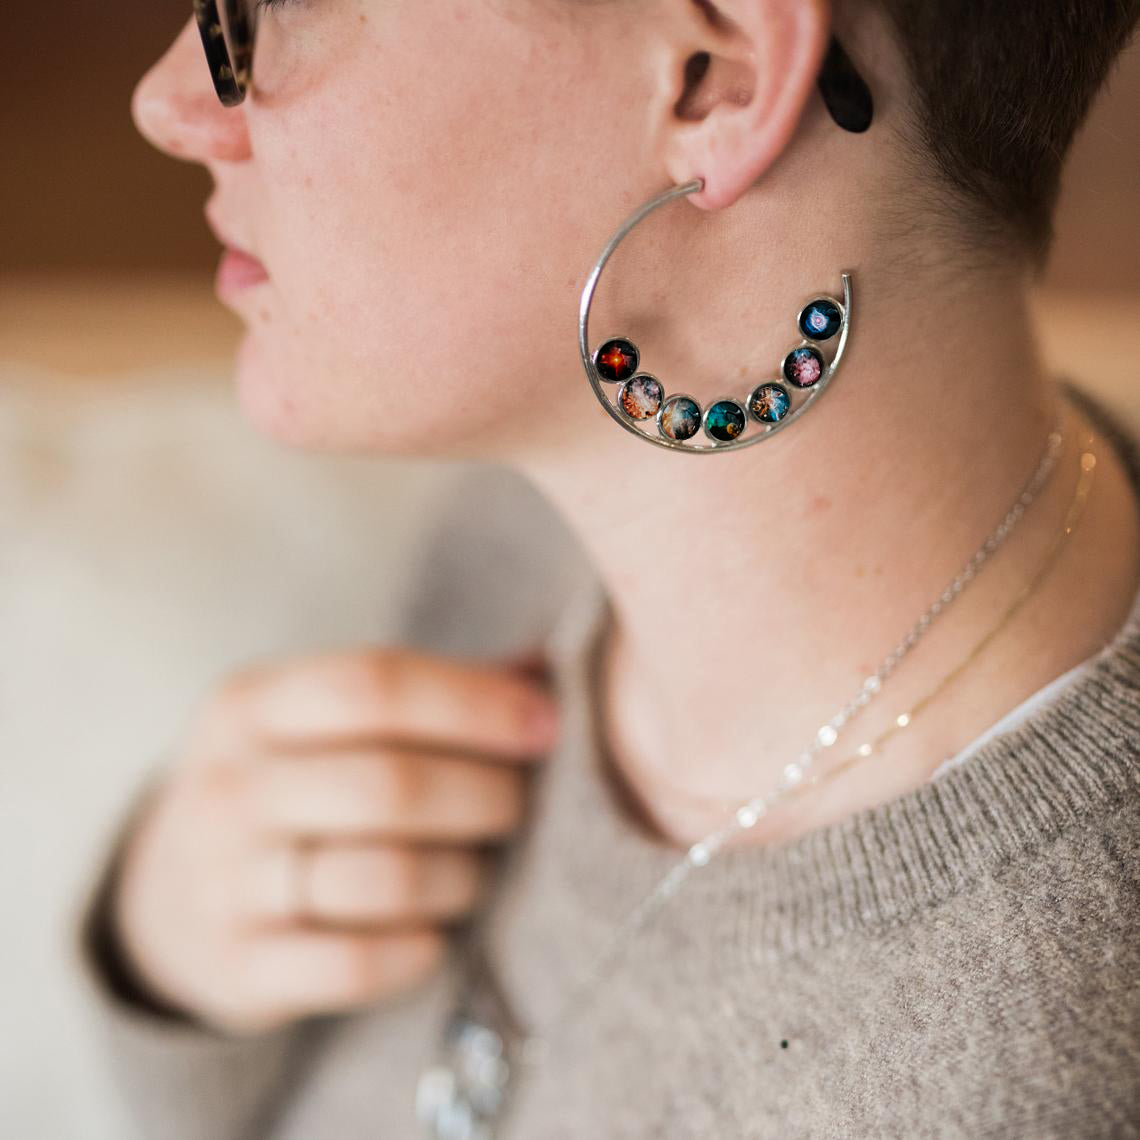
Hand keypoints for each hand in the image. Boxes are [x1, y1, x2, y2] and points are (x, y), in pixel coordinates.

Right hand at [109, 644, 560, 1034]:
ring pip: (384, 878)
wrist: (170, 897)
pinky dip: (418, 949)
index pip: (375, 685)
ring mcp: (223, 882)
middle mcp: (228, 787)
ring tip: (475, 868)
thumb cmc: (288, 784)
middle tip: (518, 804)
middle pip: (389, 784)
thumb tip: (544, 666)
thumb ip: (429, 689)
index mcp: (252, 704)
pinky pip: (357, 964)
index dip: (473, 703)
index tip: (544, 724)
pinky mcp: (238, 968)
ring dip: (460, 875)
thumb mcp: (323, 719)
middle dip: (483, 794)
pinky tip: (435, 932)